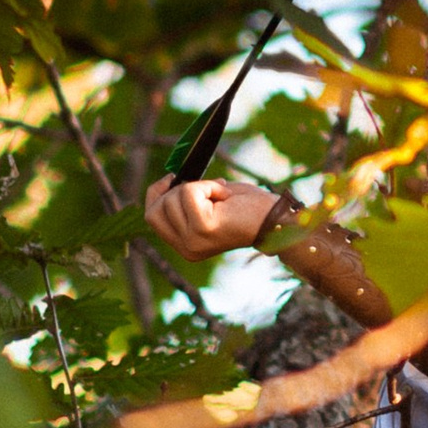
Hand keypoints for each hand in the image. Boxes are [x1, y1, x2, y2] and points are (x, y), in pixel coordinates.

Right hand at [144, 173, 281, 262]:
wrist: (276, 218)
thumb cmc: (247, 207)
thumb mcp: (208, 205)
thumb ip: (183, 201)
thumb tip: (164, 184)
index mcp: (185, 246)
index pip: (150, 217)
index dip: (157, 193)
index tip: (173, 178)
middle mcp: (185, 249)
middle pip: (156, 207)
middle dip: (178, 189)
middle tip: (208, 190)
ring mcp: (192, 241)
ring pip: (173, 197)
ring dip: (199, 186)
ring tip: (221, 196)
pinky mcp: (203, 228)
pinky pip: (190, 193)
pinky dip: (207, 185)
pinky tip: (225, 196)